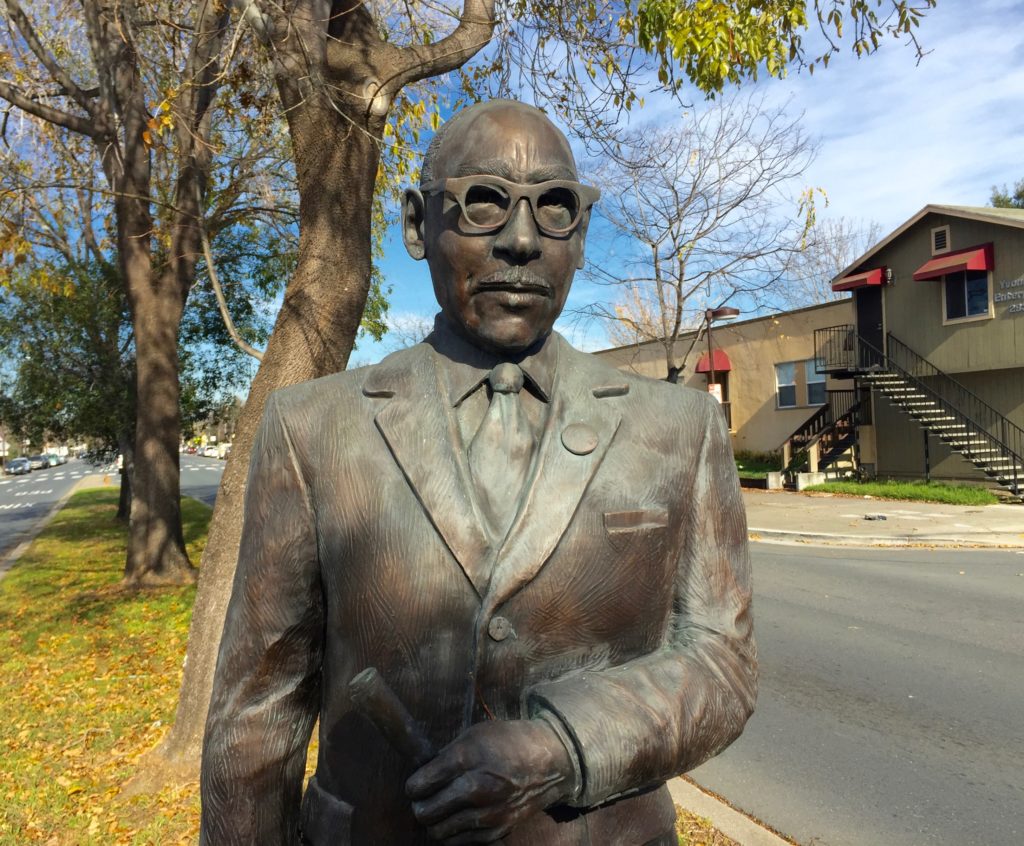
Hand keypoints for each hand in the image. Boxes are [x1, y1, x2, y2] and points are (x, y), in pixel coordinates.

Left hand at [406, 719, 575, 843]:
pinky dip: (454, 832)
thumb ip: (446, 756)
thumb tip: (422, 773)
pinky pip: (460, 841)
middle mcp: (476, 788)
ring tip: (442, 809)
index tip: (416, 785)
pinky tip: (459, 817)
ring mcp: (488, 813)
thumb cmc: (508, 742)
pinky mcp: (498, 830)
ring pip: (439, 831)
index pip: (420, 784)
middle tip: (425, 799)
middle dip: (420, 806)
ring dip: (435, 822)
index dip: (413, 786)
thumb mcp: (474, 735)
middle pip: (425, 813)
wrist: (548, 761)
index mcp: (466, 758)